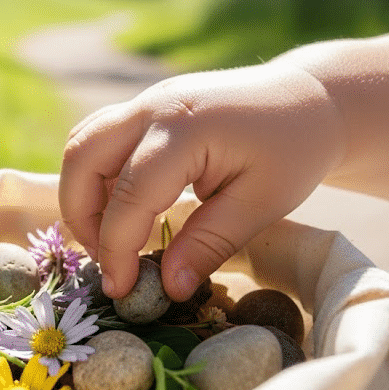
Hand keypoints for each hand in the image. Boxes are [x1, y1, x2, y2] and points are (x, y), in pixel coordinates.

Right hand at [59, 63, 343, 300]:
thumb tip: (167, 288)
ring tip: (110, 240)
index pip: (130, 193)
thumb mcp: (261, 206)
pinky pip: (99, 139)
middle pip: (82, 156)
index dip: (116, 246)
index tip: (120, 288)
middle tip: (106, 262)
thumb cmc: (292, 151)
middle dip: (80, 216)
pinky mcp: (146, 108)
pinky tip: (121, 212)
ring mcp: (146, 101)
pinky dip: (96, 178)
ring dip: (82, 195)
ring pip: (82, 144)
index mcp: (186, 128)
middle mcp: (155, 106)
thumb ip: (209, 245)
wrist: (308, 100)